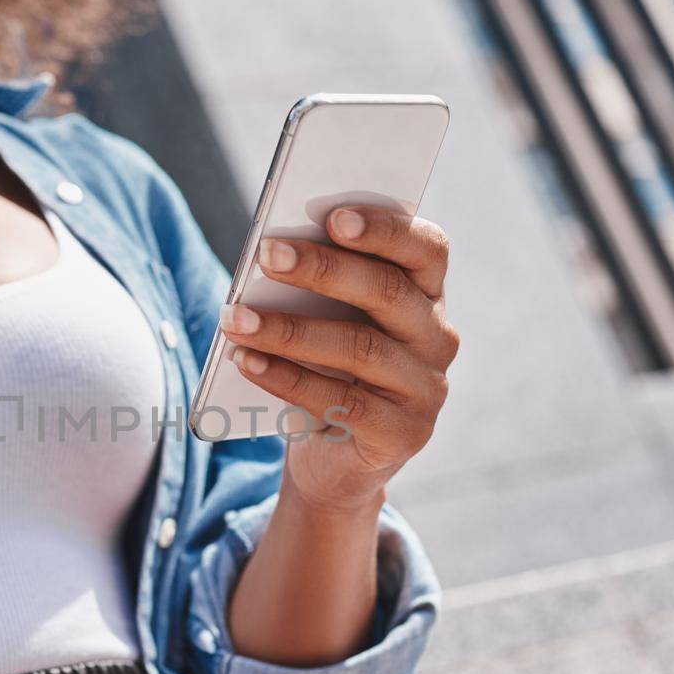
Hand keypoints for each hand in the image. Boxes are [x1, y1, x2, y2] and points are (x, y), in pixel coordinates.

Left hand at [218, 206, 457, 511]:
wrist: (335, 457)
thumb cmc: (328, 368)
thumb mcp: (330, 321)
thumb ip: (321, 288)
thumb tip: (274, 254)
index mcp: (427, 294)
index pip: (426, 249)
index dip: (385, 229)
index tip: (334, 216)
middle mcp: (437, 338)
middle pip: (387, 293)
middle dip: (323, 269)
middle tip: (267, 254)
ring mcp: (426, 390)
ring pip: (359, 348)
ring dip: (289, 330)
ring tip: (236, 318)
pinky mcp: (404, 435)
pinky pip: (343, 403)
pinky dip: (287, 379)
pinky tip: (247, 362)